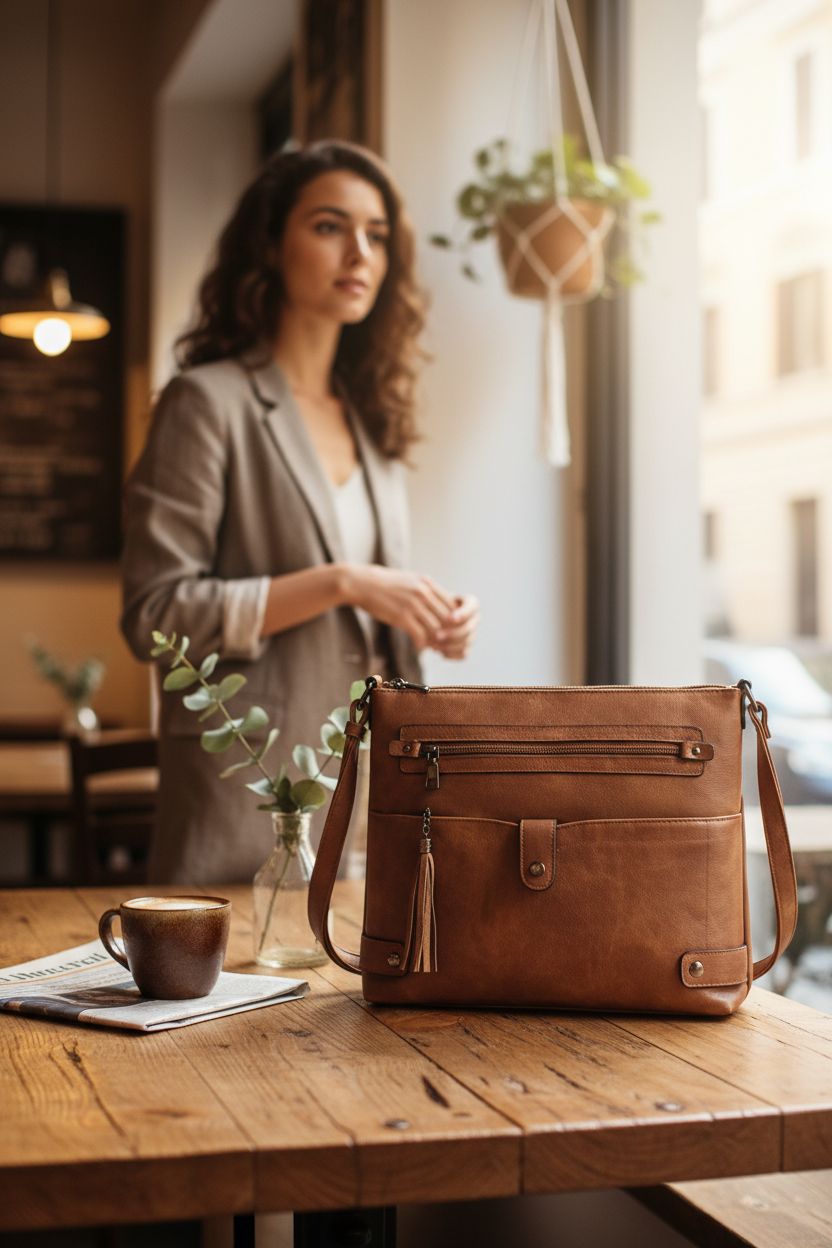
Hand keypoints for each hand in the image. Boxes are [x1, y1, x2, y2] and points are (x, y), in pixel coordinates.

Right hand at [342, 564, 456, 651]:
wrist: (362, 583)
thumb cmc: (385, 584)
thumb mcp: (410, 580)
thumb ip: (426, 591)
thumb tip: (438, 605)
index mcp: (428, 583)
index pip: (452, 605)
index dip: (453, 620)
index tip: (447, 629)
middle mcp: (423, 593)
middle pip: (447, 618)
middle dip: (447, 633)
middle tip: (442, 642)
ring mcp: (413, 604)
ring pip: (436, 629)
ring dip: (435, 641)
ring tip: (431, 646)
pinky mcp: (401, 616)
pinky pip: (420, 635)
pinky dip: (421, 644)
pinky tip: (418, 646)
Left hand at [431, 593, 479, 660]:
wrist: (427, 617)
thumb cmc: (430, 603)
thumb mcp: (433, 600)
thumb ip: (437, 604)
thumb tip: (442, 612)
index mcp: (471, 603)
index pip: (472, 607)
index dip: (464, 614)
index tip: (450, 618)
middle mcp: (474, 619)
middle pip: (469, 628)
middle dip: (453, 633)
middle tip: (437, 635)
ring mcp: (472, 634)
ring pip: (466, 642)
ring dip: (450, 645)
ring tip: (434, 645)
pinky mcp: (466, 647)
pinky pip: (463, 653)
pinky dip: (450, 653)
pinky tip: (437, 650)